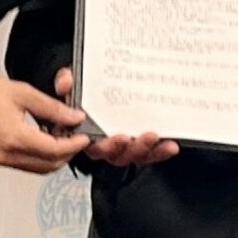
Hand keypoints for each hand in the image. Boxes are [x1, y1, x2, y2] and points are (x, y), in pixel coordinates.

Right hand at [0, 70, 88, 172]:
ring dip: (53, 156)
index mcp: (15, 138)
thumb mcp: (21, 93)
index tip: (83, 136)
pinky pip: (25, 164)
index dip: (74, 144)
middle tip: (74, 135)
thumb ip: (51, 107)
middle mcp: (8, 155)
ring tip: (59, 135)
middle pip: (50, 165)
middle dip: (67, 153)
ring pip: (38, 168)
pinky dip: (38, 156)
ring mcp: (1, 160)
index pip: (56, 150)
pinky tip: (41, 137)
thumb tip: (72, 116)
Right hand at [53, 68, 179, 165]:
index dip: (104, 146)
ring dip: (147, 149)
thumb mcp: (72, 84)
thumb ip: (66, 82)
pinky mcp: (138, 146)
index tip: (115, 137)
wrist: (97, 88)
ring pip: (134, 156)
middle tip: (140, 136)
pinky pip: (149, 154)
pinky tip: (170, 146)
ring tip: (156, 137)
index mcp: (84, 134)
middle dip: (129, 147)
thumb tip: (66, 81)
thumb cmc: (84, 92)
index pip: (92, 146)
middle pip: (115, 154)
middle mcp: (104, 145)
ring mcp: (122, 147)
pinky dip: (160, 152)